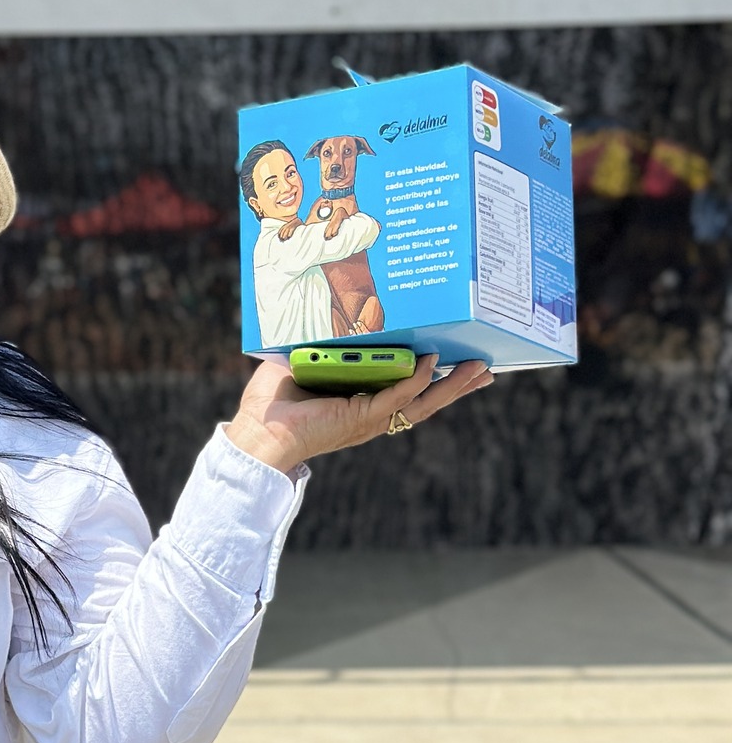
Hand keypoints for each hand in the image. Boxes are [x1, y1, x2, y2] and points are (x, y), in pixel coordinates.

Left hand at [225, 354, 493, 475]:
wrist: (257, 432)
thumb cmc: (273, 401)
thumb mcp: (304, 361)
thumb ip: (324, 342)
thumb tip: (331, 311)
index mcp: (362, 402)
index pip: (408, 391)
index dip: (435, 379)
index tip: (457, 363)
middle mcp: (371, 413)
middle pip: (425, 400)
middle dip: (457, 385)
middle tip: (486, 369)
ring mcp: (368, 418)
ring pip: (421, 402)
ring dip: (451, 386)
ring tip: (480, 370)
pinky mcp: (359, 418)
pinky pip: (396, 397)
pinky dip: (415, 381)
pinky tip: (432, 363)